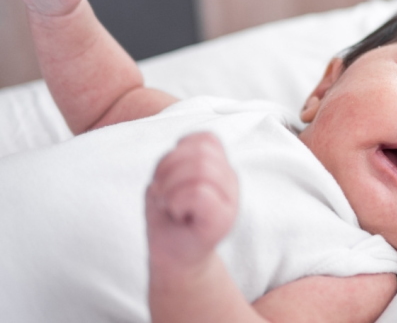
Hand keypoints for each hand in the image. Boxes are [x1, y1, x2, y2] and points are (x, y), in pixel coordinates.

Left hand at [146, 133, 239, 267]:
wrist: (173, 258)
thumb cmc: (169, 218)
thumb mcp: (167, 179)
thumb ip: (178, 159)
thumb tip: (181, 149)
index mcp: (220, 167)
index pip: (204, 140)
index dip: (177, 153)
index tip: (167, 178)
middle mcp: (230, 181)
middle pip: (201, 153)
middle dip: (168, 171)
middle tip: (164, 195)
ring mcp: (231, 201)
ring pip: (201, 169)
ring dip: (171, 188)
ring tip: (170, 205)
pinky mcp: (224, 220)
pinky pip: (200, 193)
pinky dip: (178, 202)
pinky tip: (179, 214)